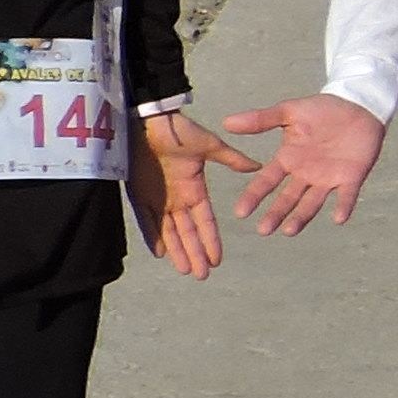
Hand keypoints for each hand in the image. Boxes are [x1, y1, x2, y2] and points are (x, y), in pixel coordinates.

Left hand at [132, 109, 249, 276]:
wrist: (149, 121)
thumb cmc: (180, 131)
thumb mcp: (210, 146)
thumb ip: (232, 159)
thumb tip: (258, 166)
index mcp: (196, 189)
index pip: (206, 222)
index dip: (211, 240)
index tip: (218, 259)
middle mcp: (178, 198)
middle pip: (188, 232)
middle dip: (195, 254)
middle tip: (202, 275)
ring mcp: (158, 198)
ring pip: (169, 231)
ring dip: (177, 251)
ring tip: (185, 271)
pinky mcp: (139, 194)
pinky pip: (146, 220)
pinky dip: (152, 236)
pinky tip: (159, 253)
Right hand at [217, 91, 387, 235]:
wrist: (357, 104)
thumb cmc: (321, 109)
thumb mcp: (289, 112)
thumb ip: (260, 119)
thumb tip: (226, 123)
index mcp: (288, 160)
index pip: (267, 181)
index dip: (254, 196)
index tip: (240, 212)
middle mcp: (305, 174)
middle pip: (287, 198)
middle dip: (275, 214)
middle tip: (263, 230)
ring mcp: (328, 178)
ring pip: (312, 203)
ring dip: (301, 217)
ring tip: (289, 231)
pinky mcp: (352, 177)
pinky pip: (347, 195)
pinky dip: (343, 207)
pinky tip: (338, 219)